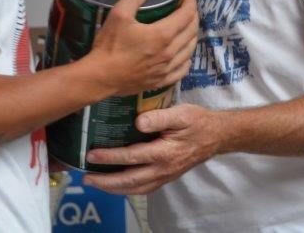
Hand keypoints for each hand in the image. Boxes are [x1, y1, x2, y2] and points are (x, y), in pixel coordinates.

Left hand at [83, 104, 220, 194]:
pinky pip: (144, 188)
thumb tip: (137, 122)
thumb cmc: (198, 121)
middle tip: (86, 178)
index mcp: (165, 153)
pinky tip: (117, 184)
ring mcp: (165, 176)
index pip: (131, 157)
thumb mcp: (181, 113)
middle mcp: (163, 169)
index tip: (92, 155)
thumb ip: (159, 117)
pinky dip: (127, 189)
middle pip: (130, 181)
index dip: (110, 158)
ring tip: (96, 183)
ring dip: (114, 189)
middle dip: (105, 181)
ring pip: (136, 189)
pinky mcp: (167, 177)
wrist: (217, 136)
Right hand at [86, 0, 197, 96]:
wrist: (100, 77)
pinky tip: (184, 56)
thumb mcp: (118, 14)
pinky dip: (187, 59)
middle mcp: (170, 52)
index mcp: (162, 35)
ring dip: (192, 36)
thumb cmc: (110, 46)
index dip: (190, 3)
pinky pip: (182, 70)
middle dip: (193, 17)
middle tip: (188, 9)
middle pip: (191, 32)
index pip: (186, 15)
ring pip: (189, 50)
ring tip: (187, 28)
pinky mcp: (161, 81)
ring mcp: (166, 69)